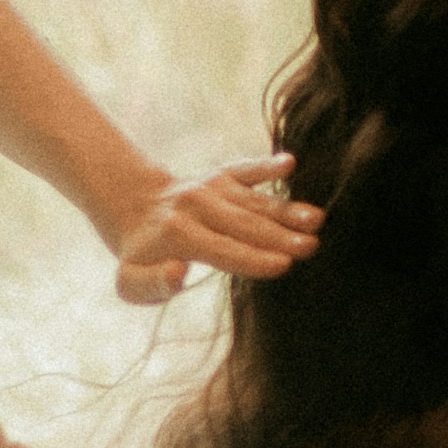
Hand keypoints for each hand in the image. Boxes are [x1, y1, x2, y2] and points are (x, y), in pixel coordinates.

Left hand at [111, 163, 317, 306]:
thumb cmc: (139, 254)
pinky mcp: (222, 175)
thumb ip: (152, 284)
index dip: (252, 258)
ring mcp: (211, 187)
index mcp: (177, 234)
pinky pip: (245, 169)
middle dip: (278, 237)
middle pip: (243, 225)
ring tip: (316, 219)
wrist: (133, 205)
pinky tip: (289, 163)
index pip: (221, 250)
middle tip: (310, 247)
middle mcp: (196, 206)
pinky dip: (265, 165)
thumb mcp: (131, 280)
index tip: (282, 265)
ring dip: (285, 210)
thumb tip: (178, 272)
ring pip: (253, 201)